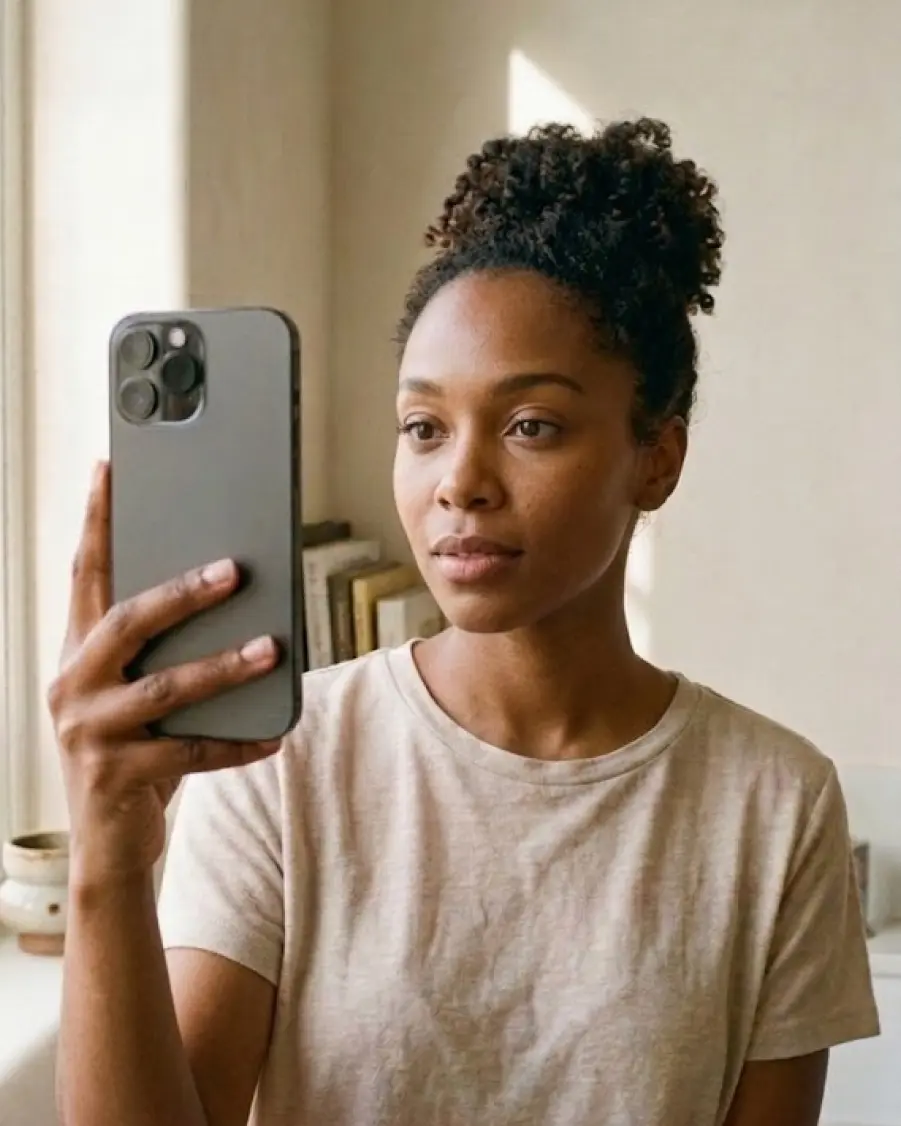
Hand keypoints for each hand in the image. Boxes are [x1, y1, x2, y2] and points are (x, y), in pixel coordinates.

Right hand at [49, 461, 281, 891]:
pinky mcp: (117, 777)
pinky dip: (237, 742)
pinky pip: (190, 752)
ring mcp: (90, 733)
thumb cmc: (133, 749)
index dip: (97, 520)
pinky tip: (277, 734)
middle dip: (182, 593)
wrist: (108, 845)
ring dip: (224, 666)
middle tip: (235, 570)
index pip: (84, 574)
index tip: (111, 468)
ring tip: (273, 649)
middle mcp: (72, 685)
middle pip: (127, 622)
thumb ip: (159, 649)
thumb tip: (229, 591)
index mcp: (77, 653)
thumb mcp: (135, 691)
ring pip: (165, 689)